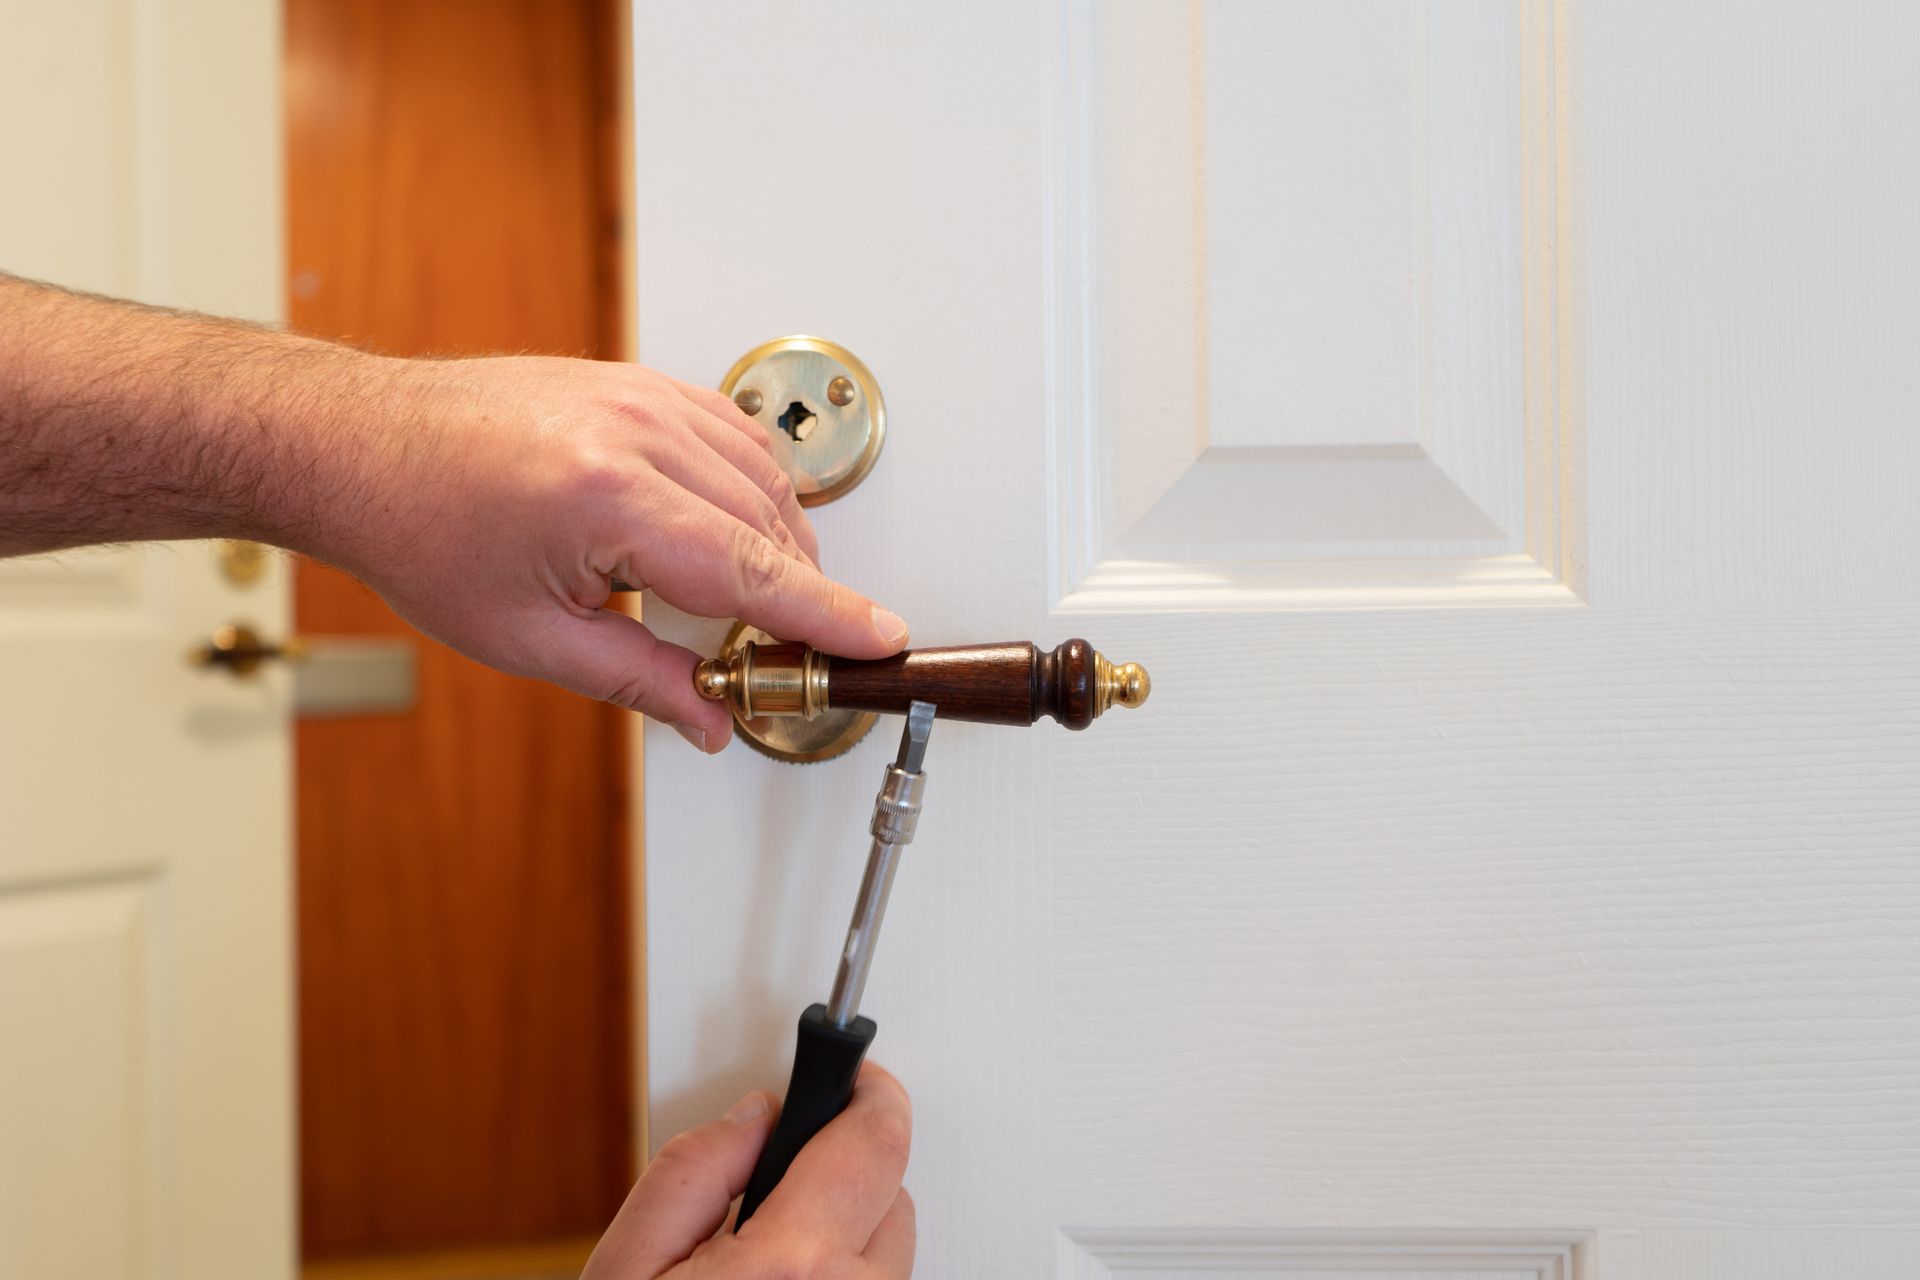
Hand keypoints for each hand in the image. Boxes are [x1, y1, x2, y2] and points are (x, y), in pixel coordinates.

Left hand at [318, 355, 909, 751]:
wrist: (360, 444)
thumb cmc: (421, 528)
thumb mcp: (527, 636)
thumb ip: (636, 682)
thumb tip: (710, 719)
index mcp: (608, 499)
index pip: (751, 570)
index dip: (826, 615)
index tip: (878, 639)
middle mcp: (635, 432)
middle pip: (769, 524)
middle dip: (792, 596)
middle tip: (772, 661)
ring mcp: (640, 396)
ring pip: (763, 474)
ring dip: (774, 543)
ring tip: (735, 606)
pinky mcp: (637, 380)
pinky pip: (733, 433)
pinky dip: (750, 487)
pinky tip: (728, 528)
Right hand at [582, 1065, 914, 1278]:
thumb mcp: (627, 1267)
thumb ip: (692, 1174)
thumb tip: (750, 1119)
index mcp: (792, 1268)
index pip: (873, 1143)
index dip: (866, 1093)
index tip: (857, 1073)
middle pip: (890, 1199)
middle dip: (838, 1182)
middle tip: (772, 1201)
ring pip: (887, 1256)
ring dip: (844, 1240)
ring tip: (771, 1265)